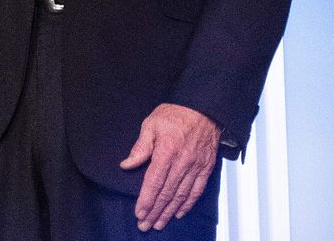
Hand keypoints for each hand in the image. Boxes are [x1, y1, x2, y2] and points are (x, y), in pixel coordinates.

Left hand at [119, 103, 218, 231]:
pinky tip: (179, 213)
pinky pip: (197, 190)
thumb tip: (127, 165)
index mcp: (166, 151)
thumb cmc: (176, 114)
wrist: (204, 107)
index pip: (154, 182)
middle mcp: (182, 162)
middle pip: (166, 193)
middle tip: (145, 225)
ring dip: (169, 212)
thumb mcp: (151, 124)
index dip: (146, 200)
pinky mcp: (206, 167)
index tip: (139, 213)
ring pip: (181, 195)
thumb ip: (140, 147)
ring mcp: (195, 166)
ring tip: (159, 223)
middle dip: (155, 212)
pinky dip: (188, 204)